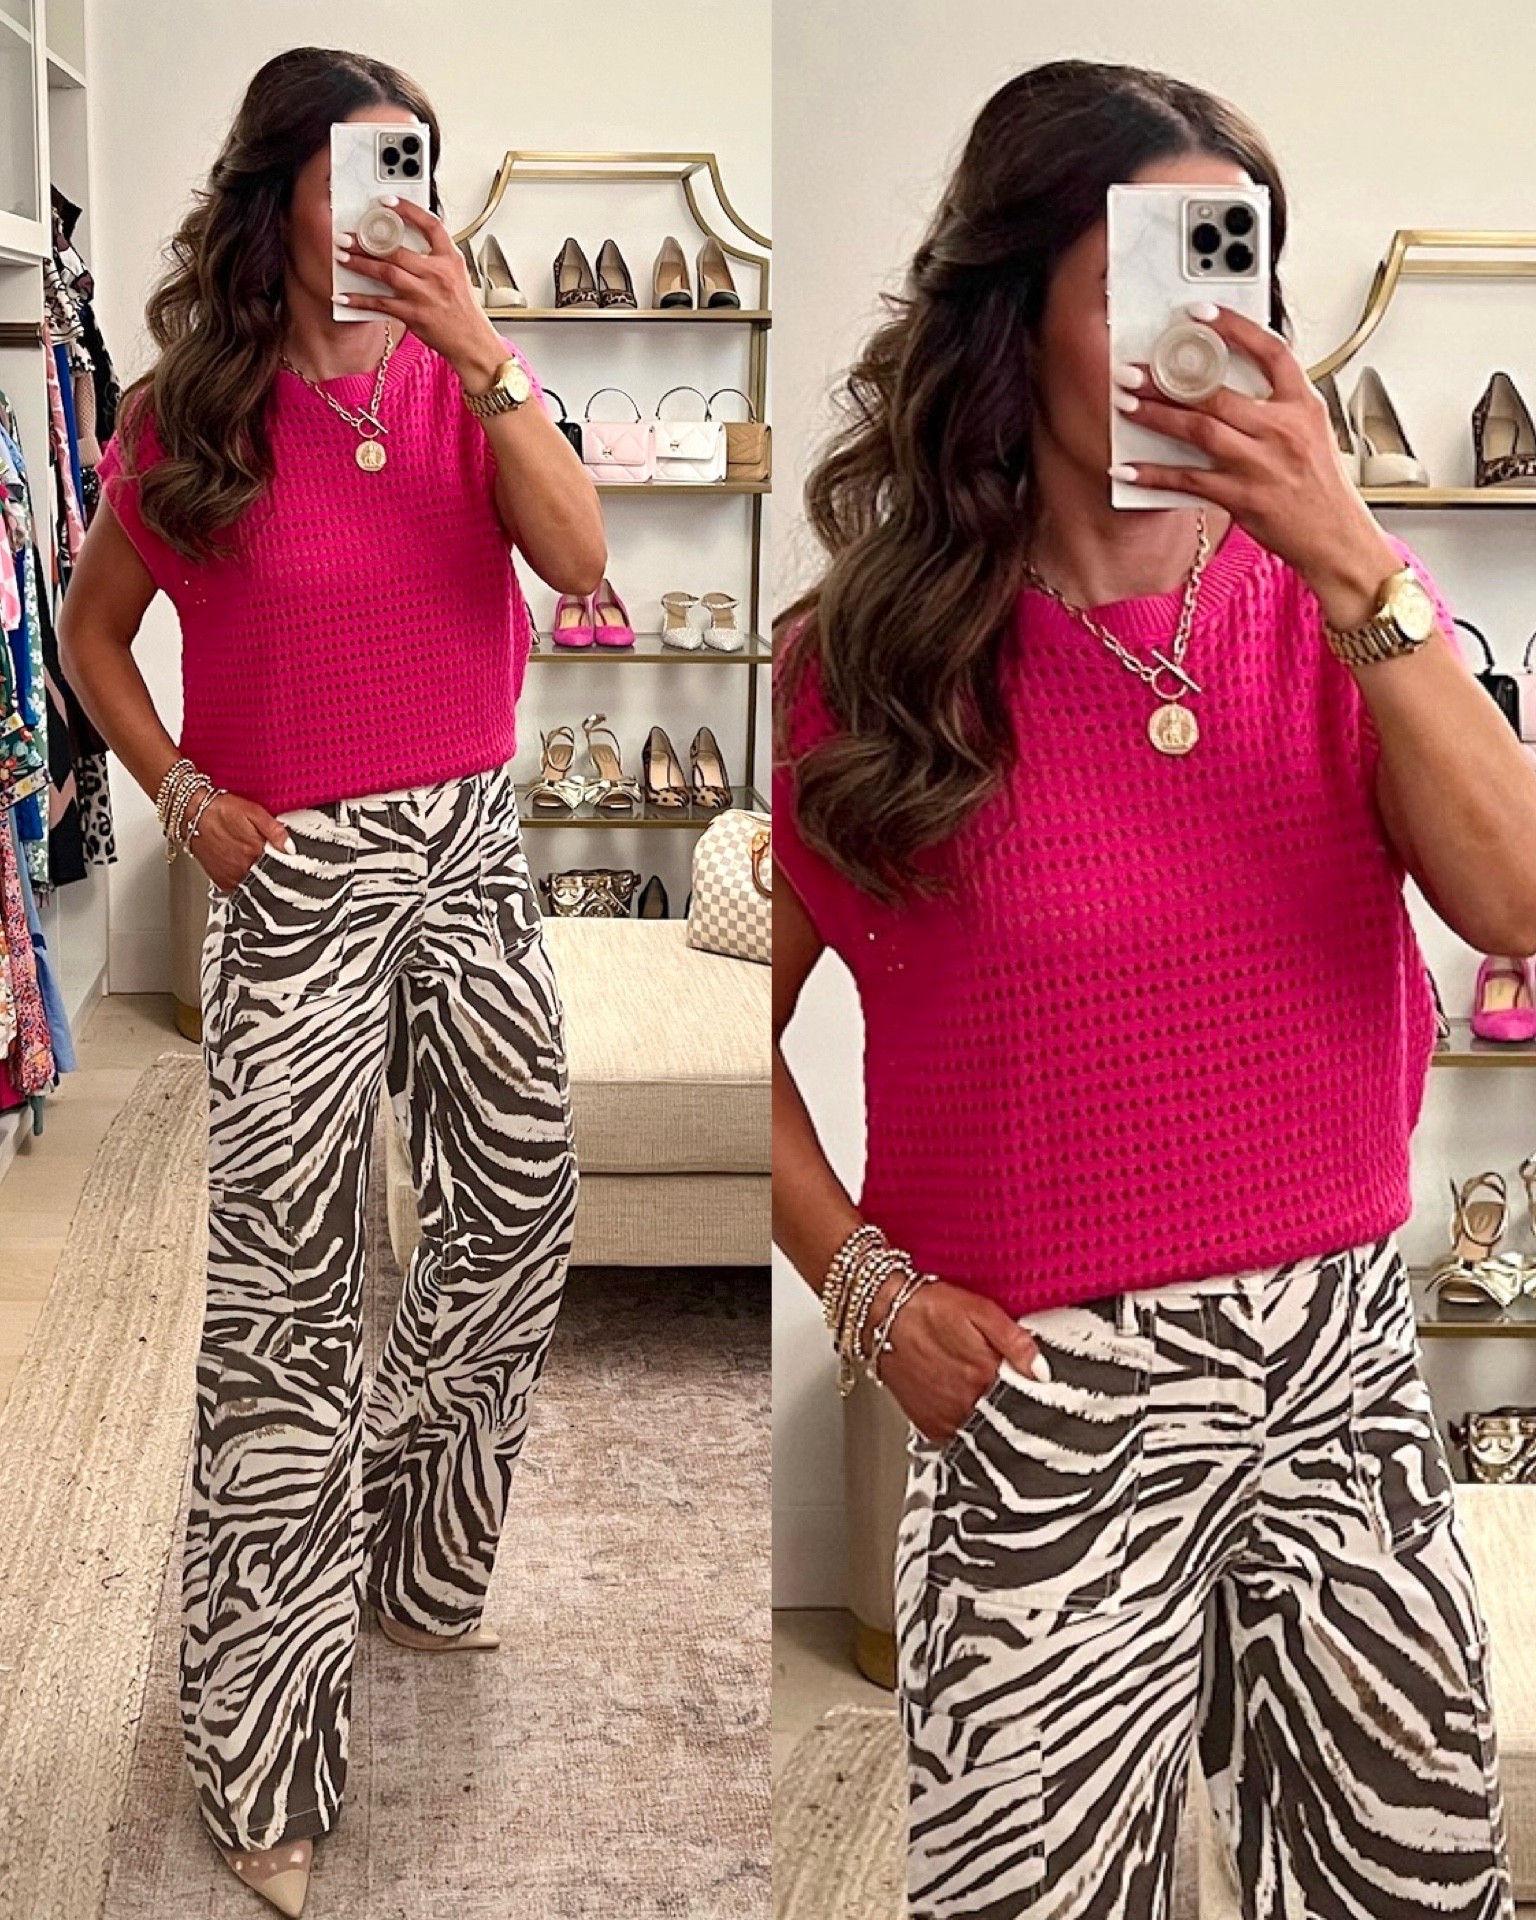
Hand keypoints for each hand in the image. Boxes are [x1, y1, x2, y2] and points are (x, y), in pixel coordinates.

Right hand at [189, 792, 293, 895]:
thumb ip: (274, 830)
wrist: (192, 813)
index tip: (293, 865)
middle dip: (275, 875)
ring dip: (260, 881)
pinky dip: (245, 884)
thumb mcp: (253, 811)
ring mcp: (231, 876)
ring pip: (253, 886)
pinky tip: (247, 874)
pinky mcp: (220, 880)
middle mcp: (243, 866)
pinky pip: (238, 889)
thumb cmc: (220, 810)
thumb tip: (291, 847)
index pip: (280, 867)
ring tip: (262, 870)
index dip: (288, 866)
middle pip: (267, 879)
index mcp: (255, 850)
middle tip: (279, 868)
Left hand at [333, 196, 504, 380]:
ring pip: (386, 273)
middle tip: (346, 236)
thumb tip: (411, 241)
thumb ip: (436, 257)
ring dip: (360, 264)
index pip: (430, 225)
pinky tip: (344, 297)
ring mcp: (425, 295)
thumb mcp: (457, 275)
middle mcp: (438, 274)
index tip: (387, 202)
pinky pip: (381, 304)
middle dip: (367, 242)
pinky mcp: (414, 315)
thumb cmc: (464, 310)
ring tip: (342, 257)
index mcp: (450, 259)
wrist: (473, 342)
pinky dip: (360, 300)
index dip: (408, 210)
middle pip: (397, 250)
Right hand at [870, 1275, 1048, 1446]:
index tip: (1043, 1397)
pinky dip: (967, 1429)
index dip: (1036, 1399)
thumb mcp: (980, 1310)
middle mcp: (965, 1402)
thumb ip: (1015, 1341)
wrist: (882, 1314)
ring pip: (982, 1433)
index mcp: (984, 1374)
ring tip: (990, 1403)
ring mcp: (945, 1417)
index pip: (1024, 1402)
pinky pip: (957, 1438)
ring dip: (991, 1423)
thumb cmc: (927, 1308)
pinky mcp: (929, 1425)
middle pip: (1004, 1421)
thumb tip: (1042, 1370)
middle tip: (1017, 1400)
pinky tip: (968, 1410)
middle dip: (1014, 1413)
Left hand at [1108, 303, 1387, 587]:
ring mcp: (1261, 464)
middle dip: (1169, 379)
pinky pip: (1189, 481)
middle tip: (1134, 369)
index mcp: (1303, 405)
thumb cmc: (1321, 485)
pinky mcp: (1242, 498)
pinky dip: (1154, 475)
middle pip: (1218, 393)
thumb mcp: (1313, 430)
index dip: (1234, 328)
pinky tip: (1128, 468)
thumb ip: (1278, 404)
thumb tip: (1233, 381)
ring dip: (1157, 416)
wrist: (1337, 537)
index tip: (1200, 314)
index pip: (1271, 351)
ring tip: (1125, 404)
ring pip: (1200, 430)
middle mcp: (1283, 429)